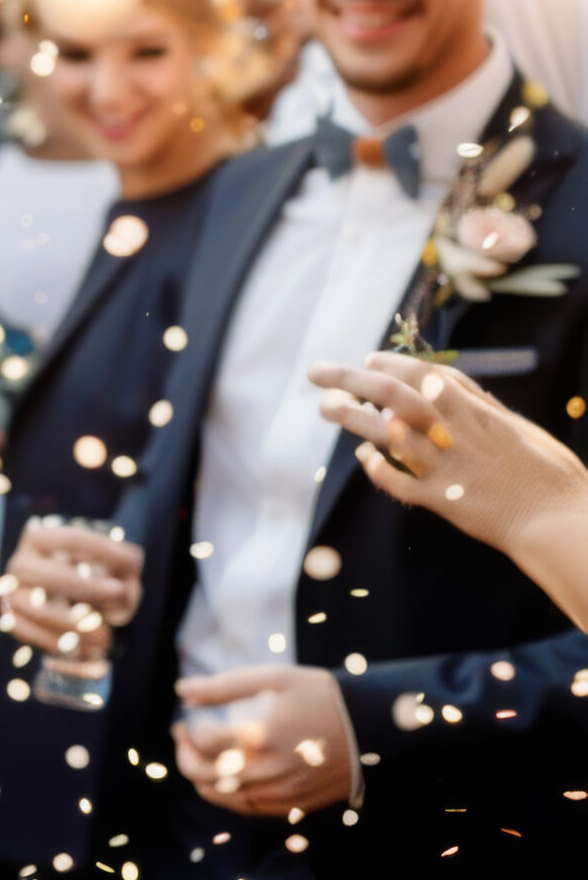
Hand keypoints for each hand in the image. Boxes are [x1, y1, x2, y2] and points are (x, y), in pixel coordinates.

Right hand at [0, 518, 142, 655]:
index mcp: (39, 539)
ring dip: (74, 624)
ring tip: (105, 636)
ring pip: (38, 610)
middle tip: (119, 593)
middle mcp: (19, 564)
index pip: (72, 540)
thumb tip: (126, 590)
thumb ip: (123, 570)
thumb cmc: (89, 578)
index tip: (131, 562)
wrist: (63, 605)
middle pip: (51, 575)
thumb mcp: (107, 566)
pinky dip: (58, 644)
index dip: (103, 550)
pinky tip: (84, 649)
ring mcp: (11, 593)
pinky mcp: (10, 620)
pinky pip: (30, 635)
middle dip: (88, 586)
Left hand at [172, 665, 353, 817]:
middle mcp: (269, 770)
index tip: (186, 721)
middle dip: (185, 758)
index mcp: (260, 736)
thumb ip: (223, 686)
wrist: (372, 725)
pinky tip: (225, 779)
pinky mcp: (296, 804)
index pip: (204, 741)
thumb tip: (181, 691)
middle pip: (206, 776)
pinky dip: (228, 797)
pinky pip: (250, 809)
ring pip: (224, 798)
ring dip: (202, 780)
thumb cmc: (320, 695)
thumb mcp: (273, 678)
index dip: (188, 731)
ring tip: (197, 758)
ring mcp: (283, 792)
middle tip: (182, 740)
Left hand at [311, 353, 587, 557]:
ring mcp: (445, 466)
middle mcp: (454, 433)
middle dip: (350, 379)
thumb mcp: (520, 431)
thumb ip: (485, 411)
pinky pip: (398, 481)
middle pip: (391, 395)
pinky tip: (364, 456)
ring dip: (352, 417)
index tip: (367, 357)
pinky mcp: (442, 500)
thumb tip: (456, 388)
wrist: (562, 521)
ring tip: (326, 406)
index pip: (423, 375)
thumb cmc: (551, 476)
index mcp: (477, 412)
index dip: (391, 363)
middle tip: (317, 371)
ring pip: (386, 433)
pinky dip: (377, 466)